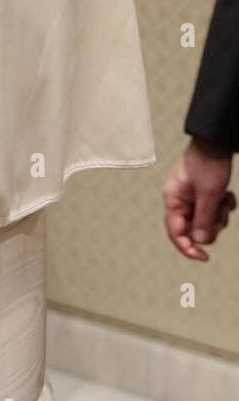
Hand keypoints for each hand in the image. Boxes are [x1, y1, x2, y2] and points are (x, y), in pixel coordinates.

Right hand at [163, 137, 235, 260]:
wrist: (216, 143)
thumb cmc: (208, 164)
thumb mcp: (209, 194)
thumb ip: (204, 220)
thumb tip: (201, 242)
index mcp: (173, 200)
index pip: (175, 232)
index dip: (188, 248)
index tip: (205, 257)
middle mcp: (179, 200)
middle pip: (193, 228)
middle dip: (211, 225)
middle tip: (221, 213)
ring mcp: (191, 197)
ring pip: (206, 221)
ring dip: (219, 215)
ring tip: (225, 199)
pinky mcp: (202, 194)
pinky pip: (212, 211)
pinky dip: (222, 207)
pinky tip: (227, 195)